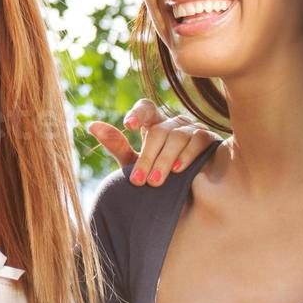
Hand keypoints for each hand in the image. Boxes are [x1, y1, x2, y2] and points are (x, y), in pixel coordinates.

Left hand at [88, 99, 220, 186]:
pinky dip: (187, 154)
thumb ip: (117, 145)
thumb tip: (92, 125)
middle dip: (147, 157)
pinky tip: (177, 169)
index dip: (138, 113)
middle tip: (138, 180)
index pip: (146, 107)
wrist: (188, 194)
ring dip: (164, 160)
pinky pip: (198, 140)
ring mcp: (192, 128)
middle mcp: (173, 122)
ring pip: (176, 137)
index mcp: (154, 122)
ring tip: (155, 181)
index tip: (128, 126)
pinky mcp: (209, 139)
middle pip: (158, 131)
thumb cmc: (157, 173)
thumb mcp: (134, 161)